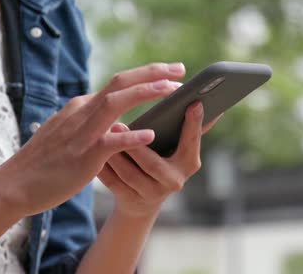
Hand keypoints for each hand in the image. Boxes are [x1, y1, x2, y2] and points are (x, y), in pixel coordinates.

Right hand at [0, 63, 186, 215]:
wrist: (14, 185)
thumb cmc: (44, 163)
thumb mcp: (68, 134)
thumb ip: (90, 124)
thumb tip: (116, 121)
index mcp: (81, 107)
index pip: (118, 83)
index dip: (145, 75)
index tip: (168, 72)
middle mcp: (82, 112)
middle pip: (121, 82)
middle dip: (153, 72)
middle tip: (180, 69)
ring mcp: (82, 132)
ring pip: (116, 102)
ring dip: (147, 92)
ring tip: (172, 89)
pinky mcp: (83, 155)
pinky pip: (111, 142)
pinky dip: (131, 136)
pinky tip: (151, 134)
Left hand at [97, 102, 221, 217]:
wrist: (142, 199)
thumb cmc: (162, 160)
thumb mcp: (178, 148)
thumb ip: (189, 129)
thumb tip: (210, 103)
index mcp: (189, 163)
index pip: (191, 141)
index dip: (192, 124)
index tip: (191, 103)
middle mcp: (173, 181)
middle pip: (153, 163)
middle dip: (135, 145)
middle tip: (118, 125)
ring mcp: (151, 194)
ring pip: (128, 174)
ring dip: (114, 155)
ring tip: (101, 135)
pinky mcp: (129, 201)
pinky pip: (112, 183)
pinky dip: (103, 167)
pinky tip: (92, 152)